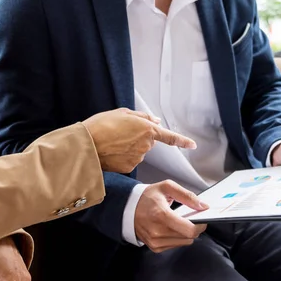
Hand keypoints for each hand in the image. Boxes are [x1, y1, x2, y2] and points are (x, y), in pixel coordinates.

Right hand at [82, 108, 196, 172]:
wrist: (87, 144)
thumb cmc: (101, 126)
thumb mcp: (122, 113)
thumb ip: (142, 117)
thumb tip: (154, 120)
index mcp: (146, 129)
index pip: (170, 137)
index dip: (182, 141)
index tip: (192, 144)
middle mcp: (145, 145)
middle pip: (148, 142)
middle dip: (138, 138)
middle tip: (120, 133)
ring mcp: (138, 158)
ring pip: (138, 152)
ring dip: (129, 147)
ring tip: (112, 142)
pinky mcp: (129, 167)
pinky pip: (130, 161)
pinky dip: (123, 157)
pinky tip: (112, 152)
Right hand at [135, 180, 208, 252]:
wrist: (127, 208)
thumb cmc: (147, 197)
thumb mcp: (167, 187)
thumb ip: (187, 196)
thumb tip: (203, 206)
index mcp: (161, 215)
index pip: (189, 230)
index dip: (201, 225)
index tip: (202, 219)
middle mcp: (157, 231)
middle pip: (189, 237)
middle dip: (194, 227)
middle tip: (189, 218)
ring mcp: (155, 241)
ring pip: (184, 242)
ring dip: (185, 233)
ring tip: (177, 222)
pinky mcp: (154, 247)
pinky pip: (175, 245)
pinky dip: (177, 237)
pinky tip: (169, 228)